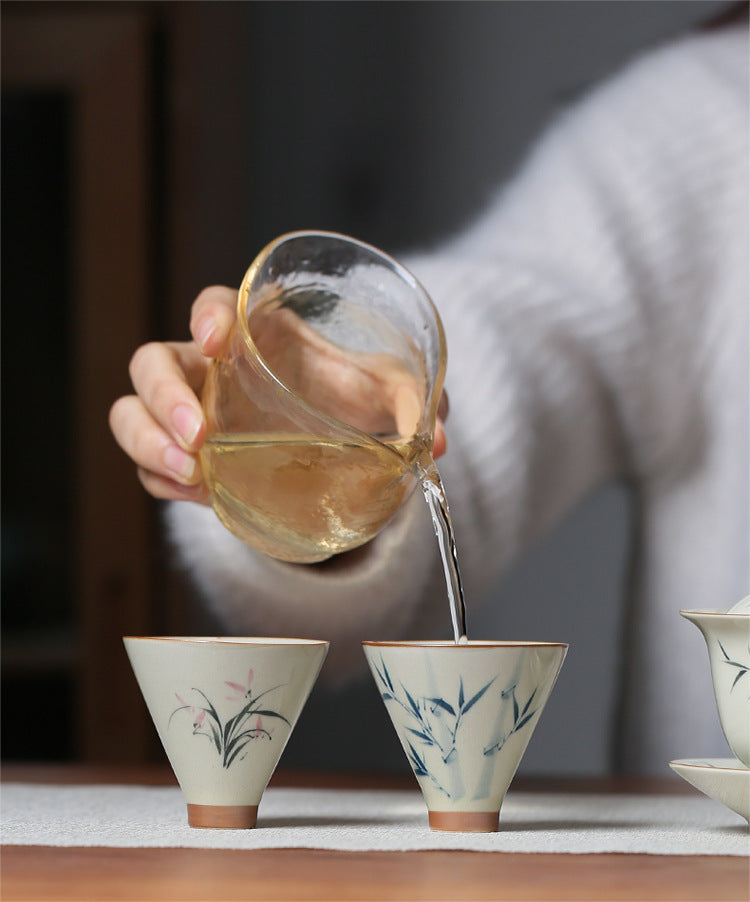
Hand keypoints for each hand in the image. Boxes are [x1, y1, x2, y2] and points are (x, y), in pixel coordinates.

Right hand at [109, 285, 447, 503]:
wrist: (333, 441)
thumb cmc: (350, 399)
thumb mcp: (385, 394)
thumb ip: (414, 403)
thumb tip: (437, 440)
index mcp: (255, 334)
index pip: (213, 305)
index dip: (205, 314)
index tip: (217, 338)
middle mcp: (210, 369)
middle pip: (151, 362)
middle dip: (163, 395)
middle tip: (199, 433)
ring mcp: (190, 413)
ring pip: (132, 413)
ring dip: (148, 442)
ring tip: (188, 474)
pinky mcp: (186, 459)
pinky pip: (148, 466)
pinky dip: (160, 481)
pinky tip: (196, 494)